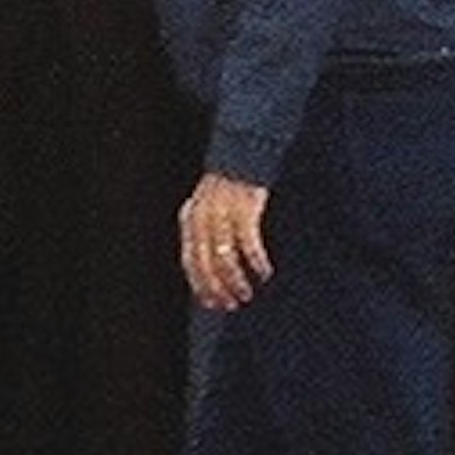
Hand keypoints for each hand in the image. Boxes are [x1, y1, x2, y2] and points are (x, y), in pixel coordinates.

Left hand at [178, 170, 270, 314]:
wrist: (242, 149)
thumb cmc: (228, 184)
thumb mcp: (207, 207)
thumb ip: (206, 234)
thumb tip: (215, 272)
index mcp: (190, 218)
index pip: (191, 262)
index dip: (201, 286)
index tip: (213, 304)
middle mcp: (202, 217)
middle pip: (206, 264)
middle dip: (219, 289)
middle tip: (233, 303)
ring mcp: (222, 212)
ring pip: (225, 258)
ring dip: (236, 280)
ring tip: (248, 292)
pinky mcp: (244, 207)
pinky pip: (248, 244)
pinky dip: (256, 261)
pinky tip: (265, 272)